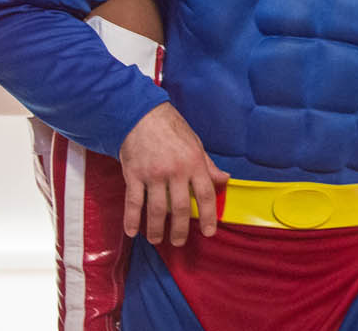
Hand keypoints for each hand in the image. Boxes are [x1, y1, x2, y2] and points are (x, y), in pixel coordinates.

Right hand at [117, 102, 227, 246]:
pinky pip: (133, 202)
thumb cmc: (171, 128)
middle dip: (181, 229)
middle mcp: (175, 171)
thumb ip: (208, 166)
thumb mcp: (196, 144)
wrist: (141, 115)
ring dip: (157, 229)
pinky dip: (132, 219)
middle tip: (179, 242)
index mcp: (194, 162)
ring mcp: (153, 174)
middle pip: (182, 208)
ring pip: (158, 210)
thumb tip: (224, 180)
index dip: (210, 216)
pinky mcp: (133, 175)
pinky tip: (133, 231)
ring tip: (158, 240)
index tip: (209, 232)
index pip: (206, 194)